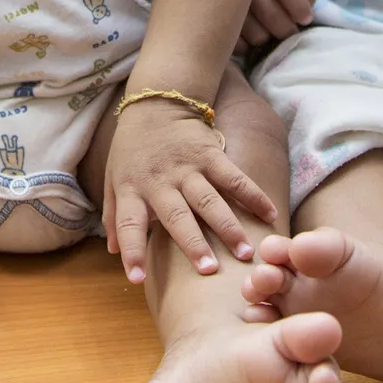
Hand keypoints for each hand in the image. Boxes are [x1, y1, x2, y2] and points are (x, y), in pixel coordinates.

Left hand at [105, 100, 276, 283]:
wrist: (155, 104)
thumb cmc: (132, 149)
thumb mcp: (112, 178)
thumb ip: (113, 214)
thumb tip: (113, 252)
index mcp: (132, 189)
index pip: (128, 223)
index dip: (131, 250)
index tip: (136, 278)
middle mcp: (160, 181)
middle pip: (177, 216)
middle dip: (193, 244)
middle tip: (209, 271)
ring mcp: (188, 167)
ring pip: (210, 201)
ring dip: (228, 227)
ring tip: (246, 252)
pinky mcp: (211, 154)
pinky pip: (235, 178)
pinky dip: (253, 196)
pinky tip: (270, 214)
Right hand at [239, 0, 313, 48]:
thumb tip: (305, 16)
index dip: (298, 5)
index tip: (305, 20)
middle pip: (271, 13)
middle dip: (285, 28)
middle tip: (288, 33)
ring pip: (257, 34)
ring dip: (265, 37)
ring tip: (264, 32)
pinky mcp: (213, 21)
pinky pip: (239, 46)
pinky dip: (247, 46)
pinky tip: (246, 37)